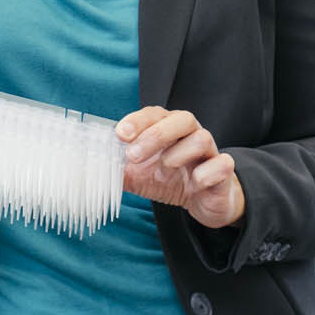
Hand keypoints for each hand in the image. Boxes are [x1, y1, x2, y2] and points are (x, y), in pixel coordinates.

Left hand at [117, 107, 246, 229]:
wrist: (204, 200)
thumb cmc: (170, 180)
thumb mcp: (139, 175)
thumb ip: (117, 170)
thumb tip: (90, 168)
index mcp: (170, 129)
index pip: (155, 114)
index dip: (138, 121)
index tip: (119, 134)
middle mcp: (192, 134)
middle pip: (181, 119)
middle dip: (155, 135)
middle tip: (133, 155)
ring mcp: (210, 152)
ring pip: (202, 138)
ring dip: (177, 155)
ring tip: (162, 173)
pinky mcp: (224, 171)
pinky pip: (222, 164)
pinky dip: (206, 173)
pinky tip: (194, 184)